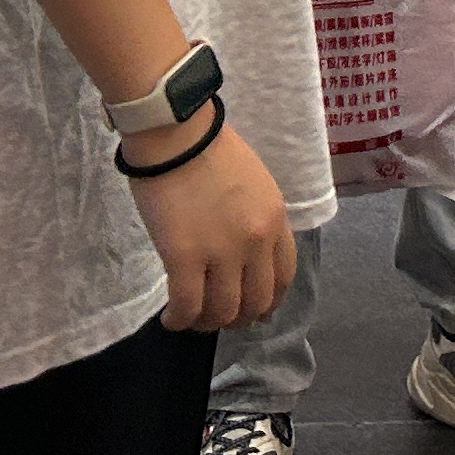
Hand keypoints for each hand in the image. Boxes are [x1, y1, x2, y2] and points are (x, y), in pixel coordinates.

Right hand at [126, 117, 297, 331]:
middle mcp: (255, 242)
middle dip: (238, 318)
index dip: (269, 300)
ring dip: (207, 323)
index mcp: (275, 219)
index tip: (254, 308)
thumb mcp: (255, 183)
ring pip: (222, 311)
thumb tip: (246, 254)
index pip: (284, 276)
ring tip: (191, 318)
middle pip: (255, 302)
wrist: (176, 132)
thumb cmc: (209, 148)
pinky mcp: (183, 258)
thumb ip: (258, 218)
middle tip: (218, 317)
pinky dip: (180, 321)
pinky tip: (171, 319)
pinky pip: (187, 307)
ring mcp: (220, 252)